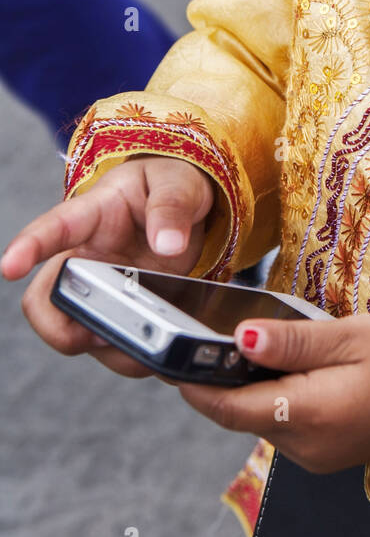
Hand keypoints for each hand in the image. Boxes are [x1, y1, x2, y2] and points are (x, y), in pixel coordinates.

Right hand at [2, 157, 214, 378]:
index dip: (28, 247)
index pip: (53, 228)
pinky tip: (156, 352)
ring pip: (72, 330)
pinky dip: (129, 355)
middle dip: (58, 327)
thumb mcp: (178, 181)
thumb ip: (172, 205)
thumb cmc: (169, 184)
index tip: (10, 266)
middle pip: (44, 297)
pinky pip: (108, 343)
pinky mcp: (118, 309)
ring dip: (102, 348)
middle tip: (98, 334)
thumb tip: (168, 244)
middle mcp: (83, 255)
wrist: (185, 206)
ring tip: (143, 349)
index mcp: (93, 214)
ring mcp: (98, 287)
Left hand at [179, 313, 369, 472]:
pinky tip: (286, 366)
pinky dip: (273, 395)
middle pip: (237, 413)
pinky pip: (281, 423)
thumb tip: (238, 339)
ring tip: (252, 342)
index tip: (166, 354)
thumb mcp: (352, 336)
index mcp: (309, 415)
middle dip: (218, 379)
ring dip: (248, 386)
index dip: (192, 382)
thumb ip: (292, 341)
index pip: (226, 406)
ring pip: (258, 417)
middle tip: (203, 334)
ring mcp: (313, 455)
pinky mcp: (323, 453)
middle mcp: (304, 446)